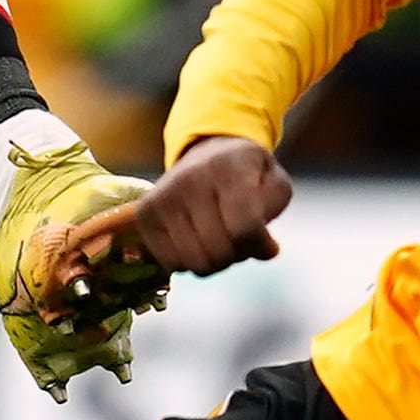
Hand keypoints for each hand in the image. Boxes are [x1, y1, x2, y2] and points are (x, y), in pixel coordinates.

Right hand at [137, 135, 292, 274]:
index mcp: (228, 166)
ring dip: (214, 261)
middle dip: (237, 254)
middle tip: (239, 238)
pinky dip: (188, 262)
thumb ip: (274, 211)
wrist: (207, 154)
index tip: (268, 244)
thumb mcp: (274, 182)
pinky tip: (196, 241)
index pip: (245, 228)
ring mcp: (163, 197)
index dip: (261, 246)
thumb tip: (265, 250)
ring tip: (219, 239)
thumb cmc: (247, 175)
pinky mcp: (145, 216)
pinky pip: (171, 264)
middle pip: (219, 251)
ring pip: (195, 263)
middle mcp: (189, 179)